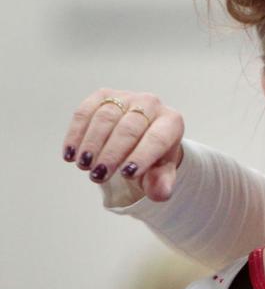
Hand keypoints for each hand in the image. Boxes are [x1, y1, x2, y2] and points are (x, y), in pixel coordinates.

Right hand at [63, 89, 184, 201]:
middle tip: (98, 175)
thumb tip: (160, 194)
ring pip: (105, 117)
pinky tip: (70, 154)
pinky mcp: (103, 95)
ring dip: (91, 143)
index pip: (157, 138)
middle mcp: (150, 103)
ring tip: (83, 166)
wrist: (141, 137)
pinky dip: (76, 133)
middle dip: (111, 153)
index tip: (125, 175)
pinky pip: (86, 111)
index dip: (141, 156)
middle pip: (129, 128)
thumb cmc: (153, 157)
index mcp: (171, 122)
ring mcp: (126, 97)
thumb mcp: (160, 172)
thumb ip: (162, 183)